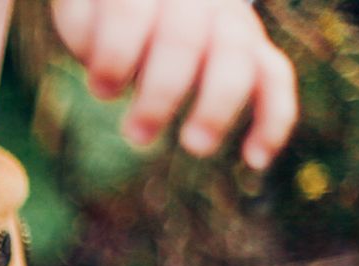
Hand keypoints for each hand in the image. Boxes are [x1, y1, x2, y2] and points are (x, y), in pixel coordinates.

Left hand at [52, 0, 297, 169]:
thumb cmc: (104, 8)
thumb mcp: (82, 7)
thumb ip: (84, 27)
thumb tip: (111, 81)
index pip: (131, 12)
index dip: (115, 56)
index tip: (102, 91)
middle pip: (185, 39)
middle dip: (160, 93)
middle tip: (136, 135)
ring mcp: (230, 19)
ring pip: (237, 57)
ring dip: (217, 106)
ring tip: (195, 146)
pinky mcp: (253, 47)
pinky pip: (276, 77)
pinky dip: (274, 117)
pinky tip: (256, 159)